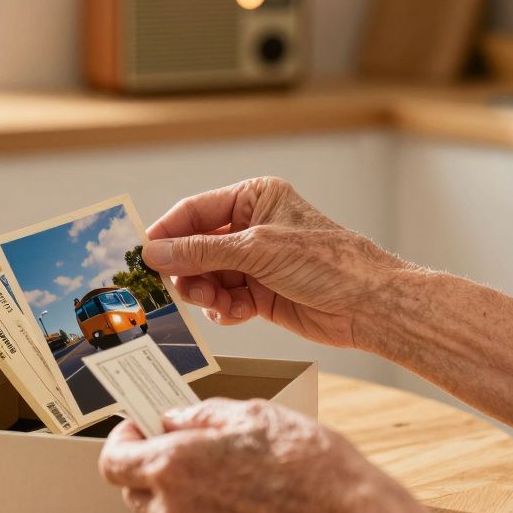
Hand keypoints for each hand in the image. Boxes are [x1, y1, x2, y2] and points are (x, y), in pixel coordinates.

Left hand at [97, 398, 392, 512]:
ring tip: (225, 477)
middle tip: (182, 448)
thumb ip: (201, 415)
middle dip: (149, 466)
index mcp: (173, 466)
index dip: (121, 441)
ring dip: (178, 496)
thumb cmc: (309, 467)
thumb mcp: (254, 415)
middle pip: (132, 490)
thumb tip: (175, 419)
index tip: (136, 429)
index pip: (113, 460)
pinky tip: (239, 505)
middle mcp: (173, 511)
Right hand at [143, 176, 410, 347]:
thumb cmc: (328, 262)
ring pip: (207, 277)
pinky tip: (234, 313)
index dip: (168, 232)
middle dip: (188, 270)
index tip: (145, 255)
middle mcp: (252, 227)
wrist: (367, 305)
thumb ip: (202, 251)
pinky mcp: (260, 292)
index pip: (195, 210)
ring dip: (206, 293)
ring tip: (217, 303)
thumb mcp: (257, 249)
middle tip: (183, 288)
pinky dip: (223, 309)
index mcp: (254, 198)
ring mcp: (255, 261)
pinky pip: (224, 300)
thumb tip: (156, 252)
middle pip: (196, 247)